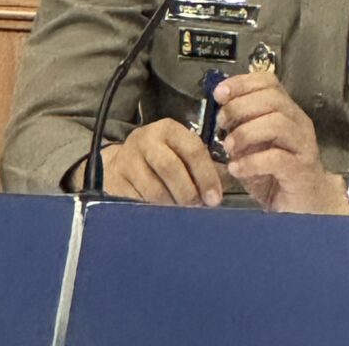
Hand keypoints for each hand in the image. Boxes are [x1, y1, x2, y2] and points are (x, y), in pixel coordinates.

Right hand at [94, 118, 223, 205]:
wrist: (121, 160)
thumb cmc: (162, 156)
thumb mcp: (181, 151)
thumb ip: (206, 163)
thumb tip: (233, 178)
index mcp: (169, 129)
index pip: (192, 149)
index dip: (206, 175)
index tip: (214, 199)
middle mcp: (146, 139)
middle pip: (171, 168)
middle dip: (188, 193)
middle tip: (198, 209)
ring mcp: (127, 159)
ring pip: (153, 189)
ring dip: (171, 206)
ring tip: (182, 216)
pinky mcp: (115, 180)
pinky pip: (136, 201)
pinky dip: (152, 212)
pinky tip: (162, 218)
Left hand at [213, 72, 348, 215]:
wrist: (307, 209)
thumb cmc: (278, 177)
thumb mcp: (254, 148)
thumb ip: (240, 130)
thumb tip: (219, 113)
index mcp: (286, 113)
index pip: (268, 82)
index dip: (242, 83)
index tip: (220, 93)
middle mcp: (298, 124)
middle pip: (272, 99)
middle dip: (240, 107)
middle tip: (222, 123)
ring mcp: (303, 146)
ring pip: (277, 123)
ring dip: (246, 132)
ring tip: (229, 147)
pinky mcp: (301, 171)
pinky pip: (277, 158)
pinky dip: (252, 161)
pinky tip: (237, 169)